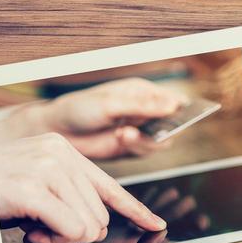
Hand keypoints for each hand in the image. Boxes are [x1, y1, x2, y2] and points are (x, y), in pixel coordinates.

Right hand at [0, 133, 164, 242]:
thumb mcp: (36, 190)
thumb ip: (67, 200)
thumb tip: (93, 228)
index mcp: (63, 151)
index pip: (110, 185)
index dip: (136, 210)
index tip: (156, 224)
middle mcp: (59, 154)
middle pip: (100, 215)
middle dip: (75, 233)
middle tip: (42, 229)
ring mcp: (46, 168)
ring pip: (88, 226)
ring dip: (60, 239)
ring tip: (32, 226)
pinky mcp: (34, 189)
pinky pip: (71, 231)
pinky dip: (53, 241)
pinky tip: (30, 232)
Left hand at [39, 78, 186, 158]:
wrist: (58, 132)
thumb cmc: (80, 109)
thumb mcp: (112, 103)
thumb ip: (143, 106)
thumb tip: (173, 105)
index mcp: (142, 92)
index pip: (173, 99)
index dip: (182, 108)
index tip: (183, 114)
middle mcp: (144, 111)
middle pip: (172, 123)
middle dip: (164, 128)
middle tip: (151, 129)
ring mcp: (139, 130)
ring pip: (161, 140)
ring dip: (146, 139)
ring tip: (125, 133)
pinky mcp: (131, 148)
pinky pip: (146, 151)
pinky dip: (137, 147)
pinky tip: (121, 138)